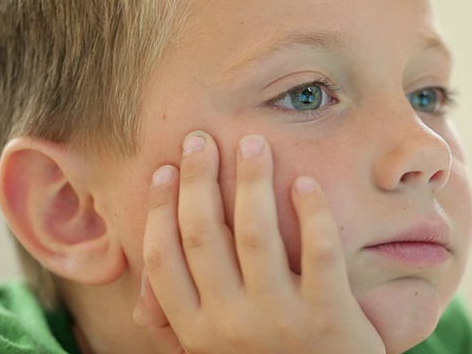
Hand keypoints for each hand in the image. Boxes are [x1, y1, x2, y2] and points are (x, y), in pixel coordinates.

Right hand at [133, 131, 385, 353]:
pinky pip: (319, 252)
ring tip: (253, 143)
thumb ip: (184, 322)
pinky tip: (305, 181)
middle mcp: (228, 324)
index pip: (163, 258)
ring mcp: (279, 320)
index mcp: (195, 330)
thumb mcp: (214, 353)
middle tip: (201, 139)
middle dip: (198, 179)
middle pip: (203, 234)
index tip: (164, 170)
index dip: (159, 208)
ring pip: (255, 234)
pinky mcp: (329, 317)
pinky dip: (311, 212)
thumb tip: (143, 293)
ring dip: (250, 181)